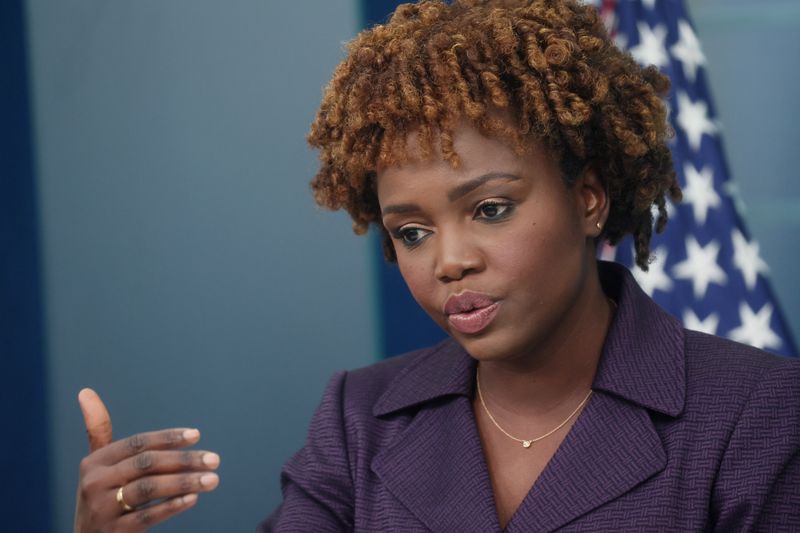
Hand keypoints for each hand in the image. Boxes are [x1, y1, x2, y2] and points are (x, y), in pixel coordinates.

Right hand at [74, 388, 219, 531]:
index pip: (137, 443)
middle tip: (215, 459)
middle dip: (184, 460)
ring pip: (149, 489)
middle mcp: (94, 483)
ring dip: (185, 482)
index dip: (168, 438)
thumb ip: (98, 431)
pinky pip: (146, 517)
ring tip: (213, 479)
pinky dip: (171, 506)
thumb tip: (85, 391)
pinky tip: (193, 499)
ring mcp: (101, 509)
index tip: (197, 435)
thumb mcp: (97, 466)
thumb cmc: (100, 497)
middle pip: (147, 464)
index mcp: (95, 462)